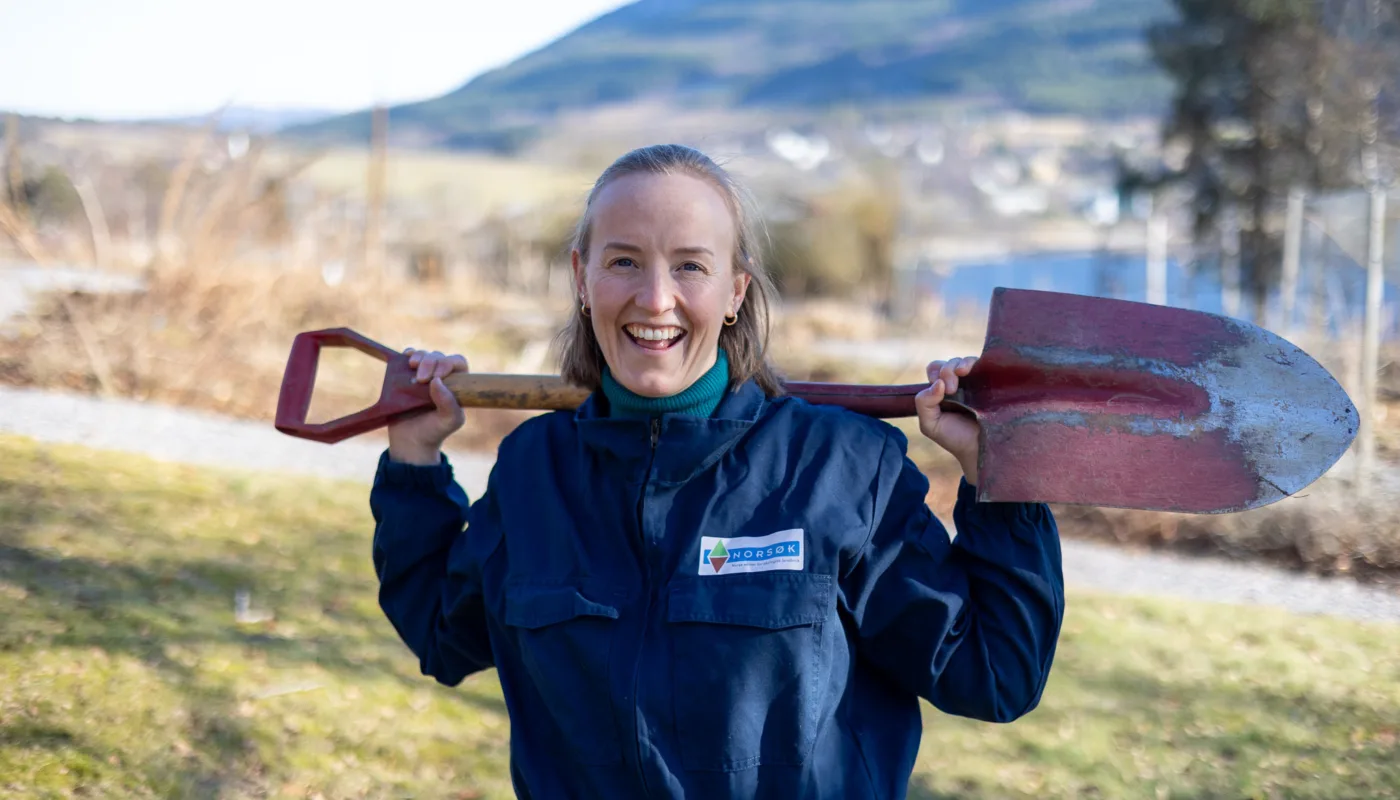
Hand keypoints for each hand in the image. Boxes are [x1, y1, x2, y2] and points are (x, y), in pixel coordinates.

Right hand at [387, 348, 467, 464]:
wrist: (411, 441)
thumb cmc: (435, 431)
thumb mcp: (448, 421)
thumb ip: (449, 404)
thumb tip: (437, 380)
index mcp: (458, 385)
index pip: (458, 363)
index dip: (448, 364)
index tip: (437, 376)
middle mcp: (442, 377)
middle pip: (439, 357)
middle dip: (430, 363)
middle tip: (420, 379)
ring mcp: (424, 374)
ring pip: (425, 355)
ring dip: (419, 357)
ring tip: (412, 367)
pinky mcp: (407, 375)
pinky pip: (409, 357)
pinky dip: (408, 354)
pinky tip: (405, 359)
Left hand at [915, 356, 981, 484]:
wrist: (980, 450)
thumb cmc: (955, 438)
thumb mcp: (930, 424)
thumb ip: (923, 403)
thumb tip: (938, 383)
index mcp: (943, 391)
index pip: (935, 369)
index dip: (936, 373)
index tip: (941, 390)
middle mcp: (960, 384)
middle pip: (949, 363)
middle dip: (947, 370)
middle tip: (951, 389)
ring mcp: (977, 383)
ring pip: (966, 361)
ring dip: (961, 363)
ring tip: (963, 373)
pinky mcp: (994, 384)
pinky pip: (985, 365)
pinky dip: (978, 362)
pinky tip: (974, 369)